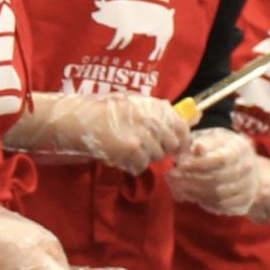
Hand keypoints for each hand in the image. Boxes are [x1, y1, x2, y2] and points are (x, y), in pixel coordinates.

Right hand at [10, 92, 188, 172]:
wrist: (77, 119)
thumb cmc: (101, 111)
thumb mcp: (132, 104)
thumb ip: (157, 113)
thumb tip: (192, 118)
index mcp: (154, 105)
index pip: (182, 126)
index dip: (181, 140)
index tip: (178, 149)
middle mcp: (152, 118)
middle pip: (170, 145)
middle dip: (159, 150)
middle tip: (142, 149)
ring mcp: (143, 135)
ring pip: (155, 157)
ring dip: (142, 157)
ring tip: (124, 148)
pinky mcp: (132, 150)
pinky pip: (141, 165)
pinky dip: (130, 165)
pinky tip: (118, 155)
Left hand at [168, 127, 259, 215]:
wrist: (243, 165)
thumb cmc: (219, 148)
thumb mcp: (210, 138)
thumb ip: (203, 142)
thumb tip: (197, 148)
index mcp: (239, 148)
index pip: (220, 160)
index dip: (198, 164)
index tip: (180, 165)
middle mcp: (247, 167)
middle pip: (218, 178)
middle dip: (191, 179)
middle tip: (172, 177)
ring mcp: (248, 185)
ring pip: (219, 194)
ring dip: (194, 192)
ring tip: (176, 187)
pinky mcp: (244, 201)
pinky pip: (222, 205)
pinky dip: (203, 201)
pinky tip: (189, 195)